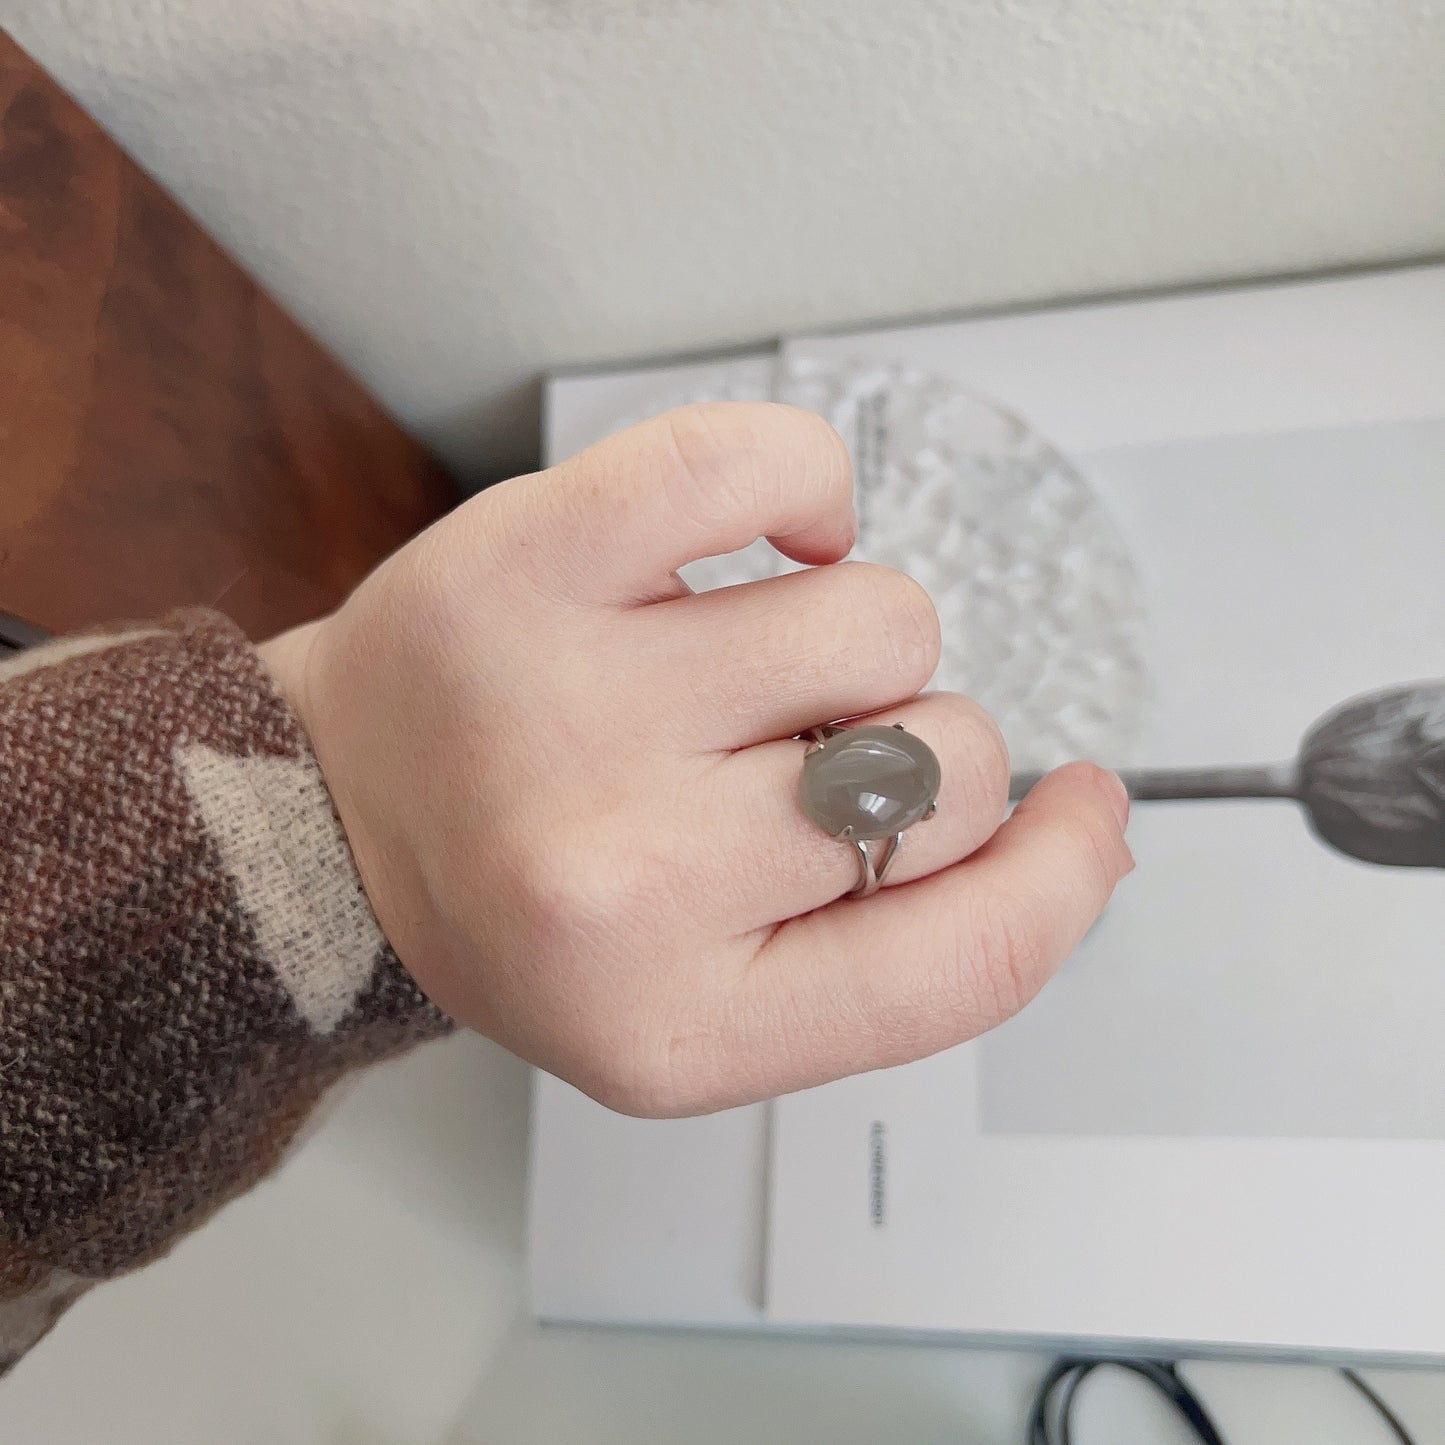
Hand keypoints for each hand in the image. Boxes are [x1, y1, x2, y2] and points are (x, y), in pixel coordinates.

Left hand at [259, 404, 1132, 1115]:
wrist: (345, 812)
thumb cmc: (535, 904)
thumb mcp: (709, 1011)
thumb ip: (895, 950)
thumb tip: (1069, 826)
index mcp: (682, 1023)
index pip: (966, 962)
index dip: (1067, 877)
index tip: (1084, 812)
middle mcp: (627, 879)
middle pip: (947, 773)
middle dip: (906, 756)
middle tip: (784, 762)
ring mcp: (577, 703)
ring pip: (884, 625)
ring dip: (848, 645)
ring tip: (739, 673)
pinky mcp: (537, 552)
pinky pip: (768, 464)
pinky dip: (806, 487)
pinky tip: (764, 542)